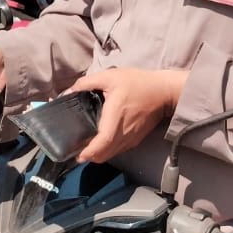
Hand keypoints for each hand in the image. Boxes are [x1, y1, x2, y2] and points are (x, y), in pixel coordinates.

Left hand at [69, 68, 187, 163]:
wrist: (164, 92)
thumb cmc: (138, 83)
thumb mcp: (110, 76)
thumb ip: (86, 83)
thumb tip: (68, 91)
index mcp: (115, 117)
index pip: (102, 143)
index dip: (89, 152)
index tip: (77, 154)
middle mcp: (124, 133)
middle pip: (104, 155)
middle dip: (89, 156)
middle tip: (76, 150)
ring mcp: (131, 138)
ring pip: (111, 155)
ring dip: (98, 155)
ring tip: (86, 147)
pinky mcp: (136, 139)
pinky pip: (118, 150)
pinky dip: (107, 151)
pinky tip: (101, 142)